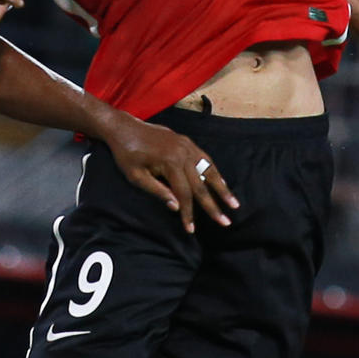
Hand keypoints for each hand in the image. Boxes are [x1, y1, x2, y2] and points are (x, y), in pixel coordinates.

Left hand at [104, 117, 237, 233]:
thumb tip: (176, 207)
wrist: (124, 128)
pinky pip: (206, 159)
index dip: (188, 213)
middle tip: (225, 222)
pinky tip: (222, 183)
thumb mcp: (136, 176)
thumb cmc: (126, 154)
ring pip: (210, 170)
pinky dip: (215, 172)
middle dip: (213, 206)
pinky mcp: (187, 142)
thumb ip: (157, 191)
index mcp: (169, 163)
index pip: (183, 194)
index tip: (191, 229)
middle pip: (201, 185)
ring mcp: (187, 146)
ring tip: (234, 204)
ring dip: (223, 189)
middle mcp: (183, 154)